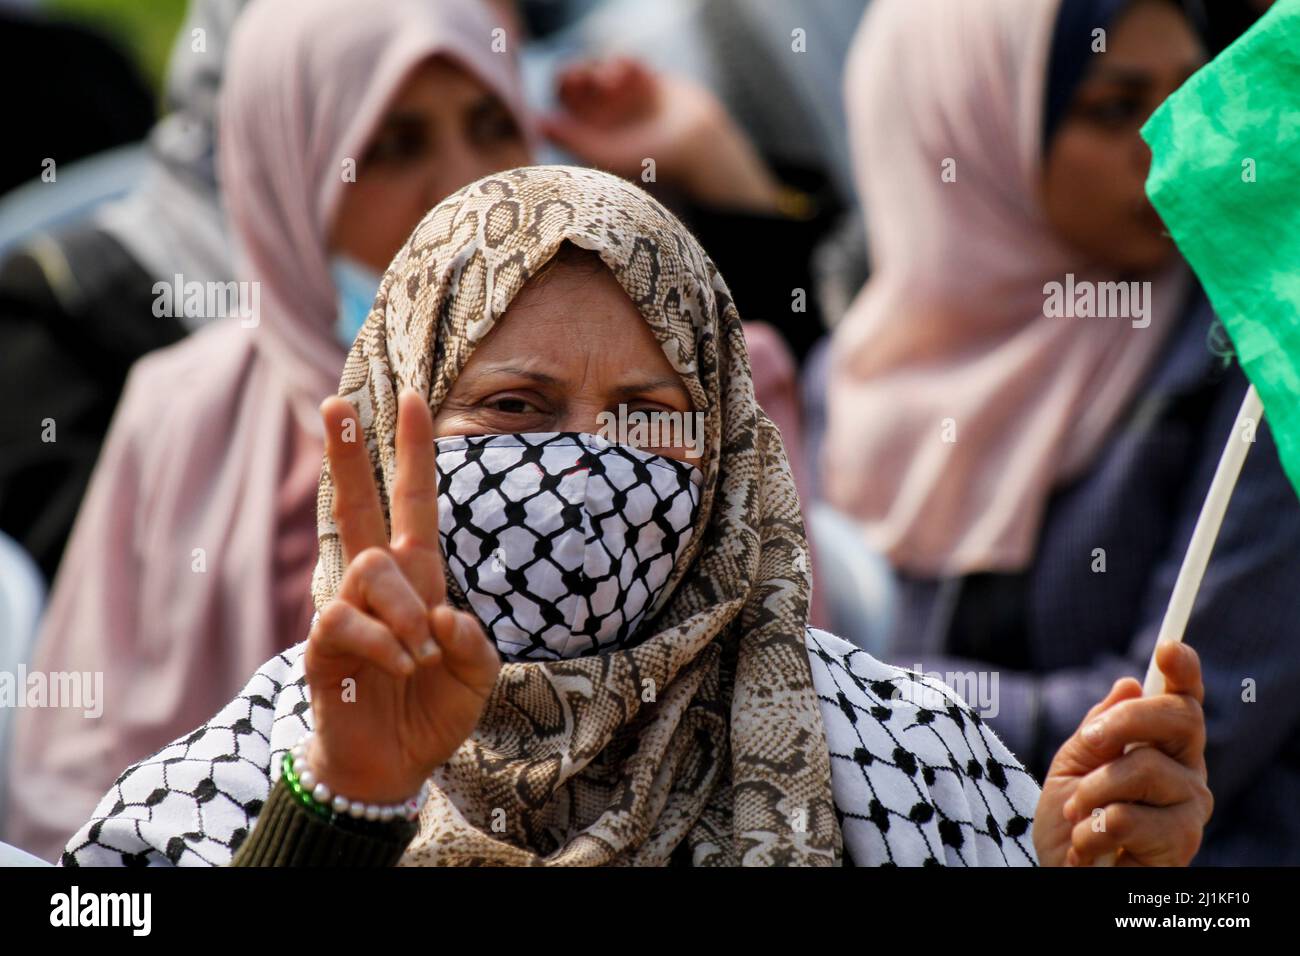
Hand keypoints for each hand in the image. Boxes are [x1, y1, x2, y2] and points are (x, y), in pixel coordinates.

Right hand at [303, 388, 499, 804]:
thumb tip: (444, 615)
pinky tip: (401, 667)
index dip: (413, 453)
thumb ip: (474, 643)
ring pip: (369, 568)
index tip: (413, 398)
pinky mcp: (322, 645)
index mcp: (420, 578)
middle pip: (357, 506)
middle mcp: (380, 584)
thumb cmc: (433, 709)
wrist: (394, 764)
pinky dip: (385, 643)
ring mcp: (347, 610)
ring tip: (421, 654)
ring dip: (404, 609)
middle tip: (334, 403)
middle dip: (348, 455)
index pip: (414, 502)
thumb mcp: (477, 675)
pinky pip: (346, 620)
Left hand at [541, 56, 782, 211]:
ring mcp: (624, 98)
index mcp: (591, 133)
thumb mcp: (609, 153)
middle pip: (577, 81)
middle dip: (580, 71)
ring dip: (605, 67)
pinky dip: (626, 63)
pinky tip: (635, 74)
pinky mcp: (645, 83)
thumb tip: (537, 122)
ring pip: (600, 68)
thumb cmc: (654, 161)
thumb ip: (572, 139)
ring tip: (618, 77)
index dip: (564, 85)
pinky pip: (624, 61)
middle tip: (590, 74)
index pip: (564, 103)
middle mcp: (604, 116)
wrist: (702, 147)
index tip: (574, 80)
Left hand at [1032, 642, 1212, 865]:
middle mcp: (1186, 772)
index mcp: (1162, 747)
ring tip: (1076, 815)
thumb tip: (1129, 683)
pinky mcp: (1180, 843)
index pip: (1183, 702)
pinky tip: (1088, 845)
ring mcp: (1189, 807)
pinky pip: (1127, 816)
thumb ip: (1099, 728)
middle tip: (1089, 739)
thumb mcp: (1072, 765)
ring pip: (1143, 769)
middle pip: (1179, 718)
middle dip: (1125, 720)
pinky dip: (1091, 830)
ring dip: (1091, 791)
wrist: (1062, 873)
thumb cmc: (1072, 821)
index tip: (1168, 647)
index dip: (1184, 671)